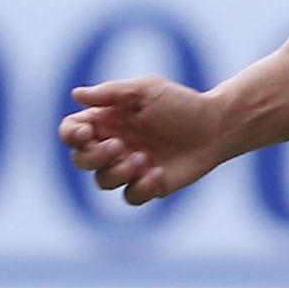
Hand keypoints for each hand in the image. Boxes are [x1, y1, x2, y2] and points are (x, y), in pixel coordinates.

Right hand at [57, 76, 231, 205]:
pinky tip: (159, 173)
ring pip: (102, 181)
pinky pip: (130, 197)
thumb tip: (76, 95)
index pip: (71, 132)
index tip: (86, 133)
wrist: (217, 126)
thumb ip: (112, 93)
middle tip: (120, 146)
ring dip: (118, 172)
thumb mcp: (147, 90)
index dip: (71, 136)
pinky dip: (141, 188)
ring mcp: (130, 168)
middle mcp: (113, 145)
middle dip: (95, 157)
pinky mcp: (149, 185)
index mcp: (107, 121)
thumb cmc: (181, 103)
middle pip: (81, 161)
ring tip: (144, 158)